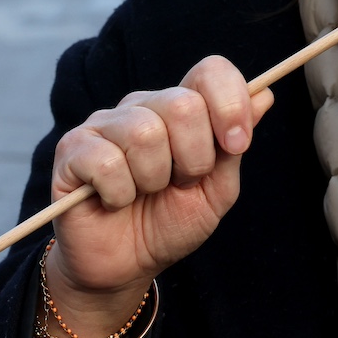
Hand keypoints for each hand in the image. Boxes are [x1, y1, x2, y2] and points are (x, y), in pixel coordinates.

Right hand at [42, 56, 273, 336]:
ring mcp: (105, 124)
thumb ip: (235, 143)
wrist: (127, 266)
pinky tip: (115, 200)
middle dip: (194, 157)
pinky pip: (107, 162)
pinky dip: (120, 193)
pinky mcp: (72, 150)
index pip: (210, 71)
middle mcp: (143, 106)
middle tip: (181, 183)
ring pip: (144, 133)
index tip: (237, 145)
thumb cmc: (171, 223)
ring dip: (155, 178)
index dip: (231, 103)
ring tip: (145, 193)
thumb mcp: (217, 189)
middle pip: (183, 104)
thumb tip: (265, 93)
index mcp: (181, 108)